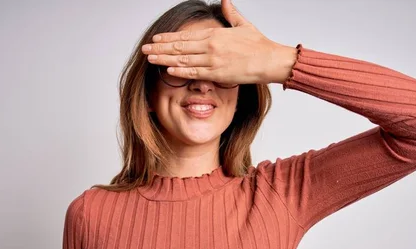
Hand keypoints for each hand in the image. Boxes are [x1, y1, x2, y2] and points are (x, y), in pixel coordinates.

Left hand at [140, 0, 296, 84]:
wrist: (271, 60)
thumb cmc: (259, 45)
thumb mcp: (243, 25)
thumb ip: (231, 13)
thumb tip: (225, 0)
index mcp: (214, 34)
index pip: (185, 35)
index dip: (168, 37)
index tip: (156, 39)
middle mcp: (211, 46)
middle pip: (179, 47)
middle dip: (160, 48)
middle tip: (145, 49)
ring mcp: (213, 60)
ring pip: (183, 59)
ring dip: (164, 59)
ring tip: (150, 59)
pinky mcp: (218, 74)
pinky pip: (195, 73)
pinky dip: (180, 71)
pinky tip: (168, 70)